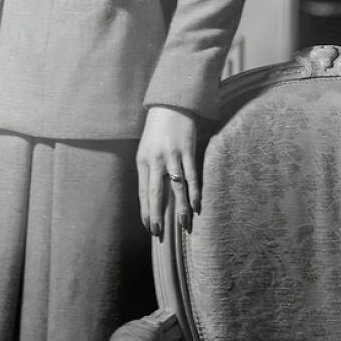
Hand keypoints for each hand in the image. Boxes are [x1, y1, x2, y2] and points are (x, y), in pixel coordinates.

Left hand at [136, 106, 199, 236]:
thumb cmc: (157, 130)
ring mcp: (172, 155)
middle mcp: (155, 160)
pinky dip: (195, 192)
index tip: (149, 227)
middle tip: (160, 233)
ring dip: (180, 208)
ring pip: (176, 187)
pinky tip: (197, 206)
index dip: (146, 210)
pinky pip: (191, 175)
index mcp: (143, 161)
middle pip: (156, 193)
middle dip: (157, 215)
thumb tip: (152, 196)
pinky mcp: (187, 150)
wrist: (170, 106)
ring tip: (184, 225)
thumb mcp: (146, 149)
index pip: (143, 192)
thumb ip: (149, 170)